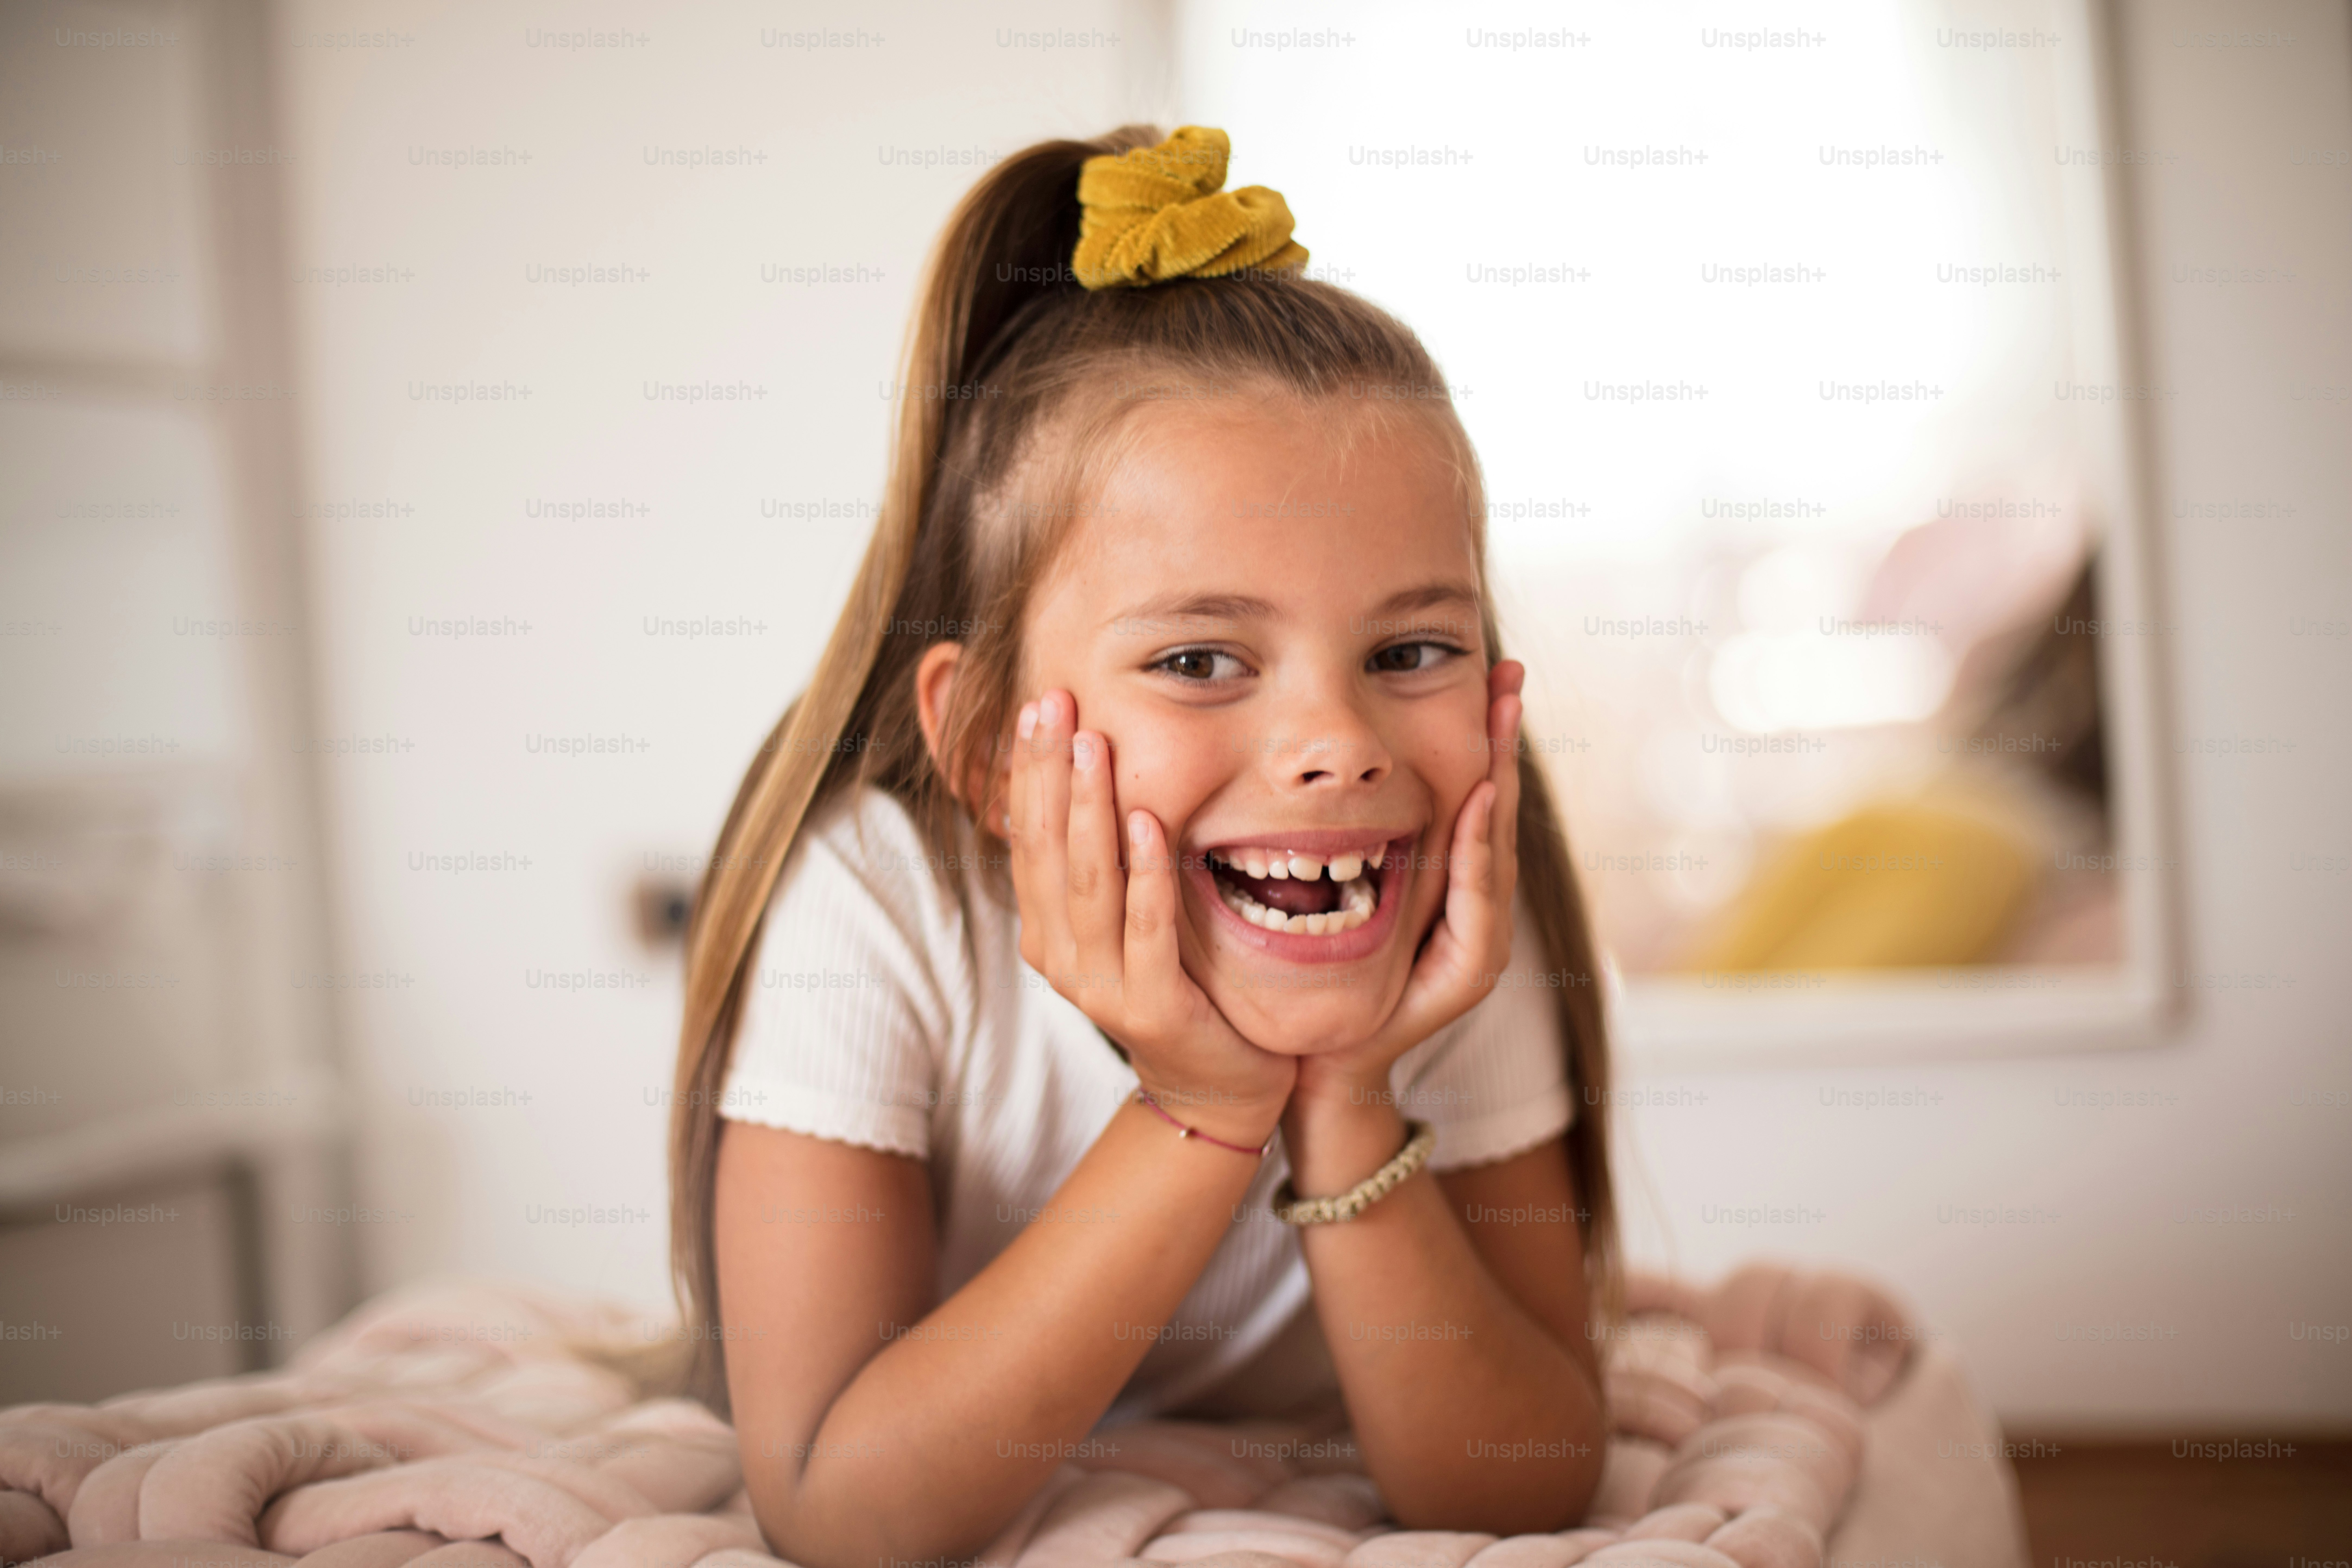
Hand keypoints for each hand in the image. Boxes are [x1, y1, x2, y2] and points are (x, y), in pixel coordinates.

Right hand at [1004, 690, 1296, 1145]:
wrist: (1218, 1084)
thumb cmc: (1179, 985)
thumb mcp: (1128, 919)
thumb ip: (1104, 866)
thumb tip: (1087, 776)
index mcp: (1047, 930)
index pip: (1027, 835)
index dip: (1031, 769)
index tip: (1041, 703)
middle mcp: (1060, 957)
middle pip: (1048, 849)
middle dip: (1050, 771)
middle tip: (1058, 702)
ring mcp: (1101, 987)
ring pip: (1090, 883)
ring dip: (1090, 809)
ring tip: (1095, 744)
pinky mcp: (1151, 1008)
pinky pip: (1147, 929)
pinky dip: (1145, 874)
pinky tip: (1146, 822)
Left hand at [1291, 661, 1525, 1113]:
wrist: (1323, 1063)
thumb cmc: (1324, 984)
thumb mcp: (1336, 898)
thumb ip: (1357, 849)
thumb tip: (1331, 771)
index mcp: (1448, 887)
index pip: (1470, 799)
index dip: (1481, 742)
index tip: (1486, 677)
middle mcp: (1474, 909)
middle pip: (1493, 812)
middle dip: (1501, 744)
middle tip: (1508, 677)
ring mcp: (1477, 940)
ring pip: (1493, 848)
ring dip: (1498, 781)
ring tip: (1498, 723)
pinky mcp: (1466, 972)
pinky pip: (1477, 901)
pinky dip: (1477, 850)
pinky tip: (1476, 801)